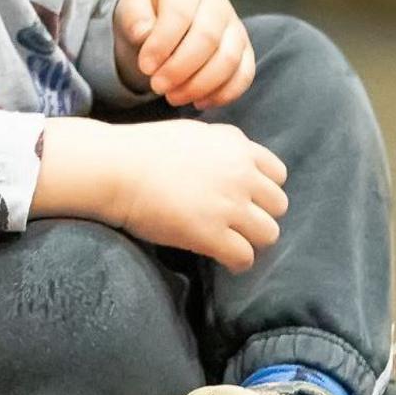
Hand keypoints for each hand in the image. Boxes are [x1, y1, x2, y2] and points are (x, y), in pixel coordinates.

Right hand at [39, 116, 287, 270]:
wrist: (117, 168)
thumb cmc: (144, 149)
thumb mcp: (195, 133)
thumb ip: (223, 145)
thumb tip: (236, 158)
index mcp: (237, 147)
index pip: (278, 174)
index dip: (263, 189)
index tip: (247, 198)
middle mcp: (241, 174)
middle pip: (278, 205)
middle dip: (260, 215)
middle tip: (237, 223)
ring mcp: (229, 205)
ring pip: (268, 233)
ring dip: (251, 239)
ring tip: (231, 242)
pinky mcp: (212, 234)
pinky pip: (244, 257)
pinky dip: (237, 261)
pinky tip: (223, 258)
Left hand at [112, 0, 254, 107]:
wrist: (175, 8)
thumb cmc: (151, 9)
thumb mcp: (133, 4)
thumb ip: (135, 18)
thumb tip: (143, 34)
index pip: (180, 15)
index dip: (162, 44)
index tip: (145, 67)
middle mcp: (217, 5)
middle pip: (208, 39)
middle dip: (180, 69)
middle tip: (157, 86)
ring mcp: (235, 28)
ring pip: (229, 60)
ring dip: (200, 85)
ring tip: (173, 97)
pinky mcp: (245, 51)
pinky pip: (244, 75)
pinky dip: (223, 94)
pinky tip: (198, 102)